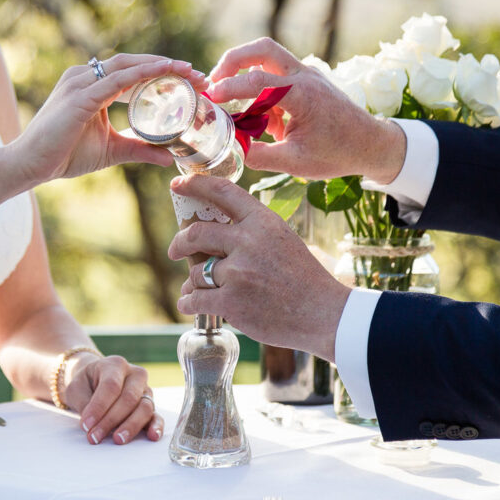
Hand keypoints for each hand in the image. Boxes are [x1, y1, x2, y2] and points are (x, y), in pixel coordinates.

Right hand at [11, 54, 207, 183]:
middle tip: (200, 75)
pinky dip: (140, 74)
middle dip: (169, 67)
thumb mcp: (111, 151)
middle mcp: (85, 77)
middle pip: (134, 64)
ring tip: (189, 72)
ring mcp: (80, 83)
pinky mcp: (78, 96)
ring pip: (128, 66)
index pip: (133, 72)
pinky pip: (115, 80)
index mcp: (91, 85)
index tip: (193, 81)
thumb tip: (170, 158)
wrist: (30, 165)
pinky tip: (162, 72)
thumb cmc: (63, 155)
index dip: (163, 74)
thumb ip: (139, 149)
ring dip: (161, 67)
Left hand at [62, 353, 163, 444]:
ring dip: (130, 426)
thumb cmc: (85, 385)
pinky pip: (156, 416)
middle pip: (129, 398)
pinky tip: (152, 436)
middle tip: (95, 436)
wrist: (93, 382)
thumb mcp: (76, 389)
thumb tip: (92, 425)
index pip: (111, 386)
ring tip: (117, 440)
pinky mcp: (150, 406)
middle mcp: (135, 374)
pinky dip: (156, 426)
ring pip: (144, 408)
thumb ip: (84, 404)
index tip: (86, 424)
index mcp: (115, 364)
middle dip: (111, 420)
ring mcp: (145, 390)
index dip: (99, 407)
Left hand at [167, 175, 350, 360]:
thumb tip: (210, 232)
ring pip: (196, 272)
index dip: (194, 185)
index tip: (177, 185)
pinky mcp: (232, 301)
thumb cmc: (303, 279)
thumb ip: (250, 231)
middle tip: (175, 251)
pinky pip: (195, 298)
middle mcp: (248, 242)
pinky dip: (188, 302)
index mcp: (262, 221)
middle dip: (179, 243)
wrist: (324, 314)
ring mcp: (239, 272)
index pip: (222, 192)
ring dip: (192, 282)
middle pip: (195, 233)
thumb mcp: (282, 239)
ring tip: (197, 290)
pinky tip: (189, 303)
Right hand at [206, 38, 405, 182]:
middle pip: (262, 49)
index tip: (211, 99)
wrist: (371, 144)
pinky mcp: (304, 81)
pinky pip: (274, 76)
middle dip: (232, 60)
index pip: (258, 82)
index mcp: (303, 94)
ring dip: (243, 71)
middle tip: (213, 82)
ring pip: (267, 56)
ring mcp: (306, 75)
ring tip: (228, 98)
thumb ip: (260, 156)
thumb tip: (231, 149)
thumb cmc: (338, 153)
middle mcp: (304, 76)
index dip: (230, 88)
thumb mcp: (296, 163)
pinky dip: (257, 88)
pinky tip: (256, 116)